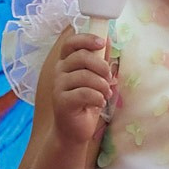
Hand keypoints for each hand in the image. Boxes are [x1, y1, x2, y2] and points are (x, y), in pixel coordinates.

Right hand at [40, 25, 116, 168]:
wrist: (74, 131)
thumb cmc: (85, 103)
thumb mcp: (96, 79)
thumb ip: (99, 60)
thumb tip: (107, 38)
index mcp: (66, 63)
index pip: (71, 43)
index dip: (86, 39)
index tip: (101, 43)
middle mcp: (59, 72)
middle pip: (80, 57)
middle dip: (101, 66)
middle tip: (109, 77)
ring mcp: (58, 86)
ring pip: (84, 76)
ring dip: (101, 85)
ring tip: (106, 93)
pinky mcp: (61, 102)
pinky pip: (84, 93)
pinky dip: (97, 97)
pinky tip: (100, 103)